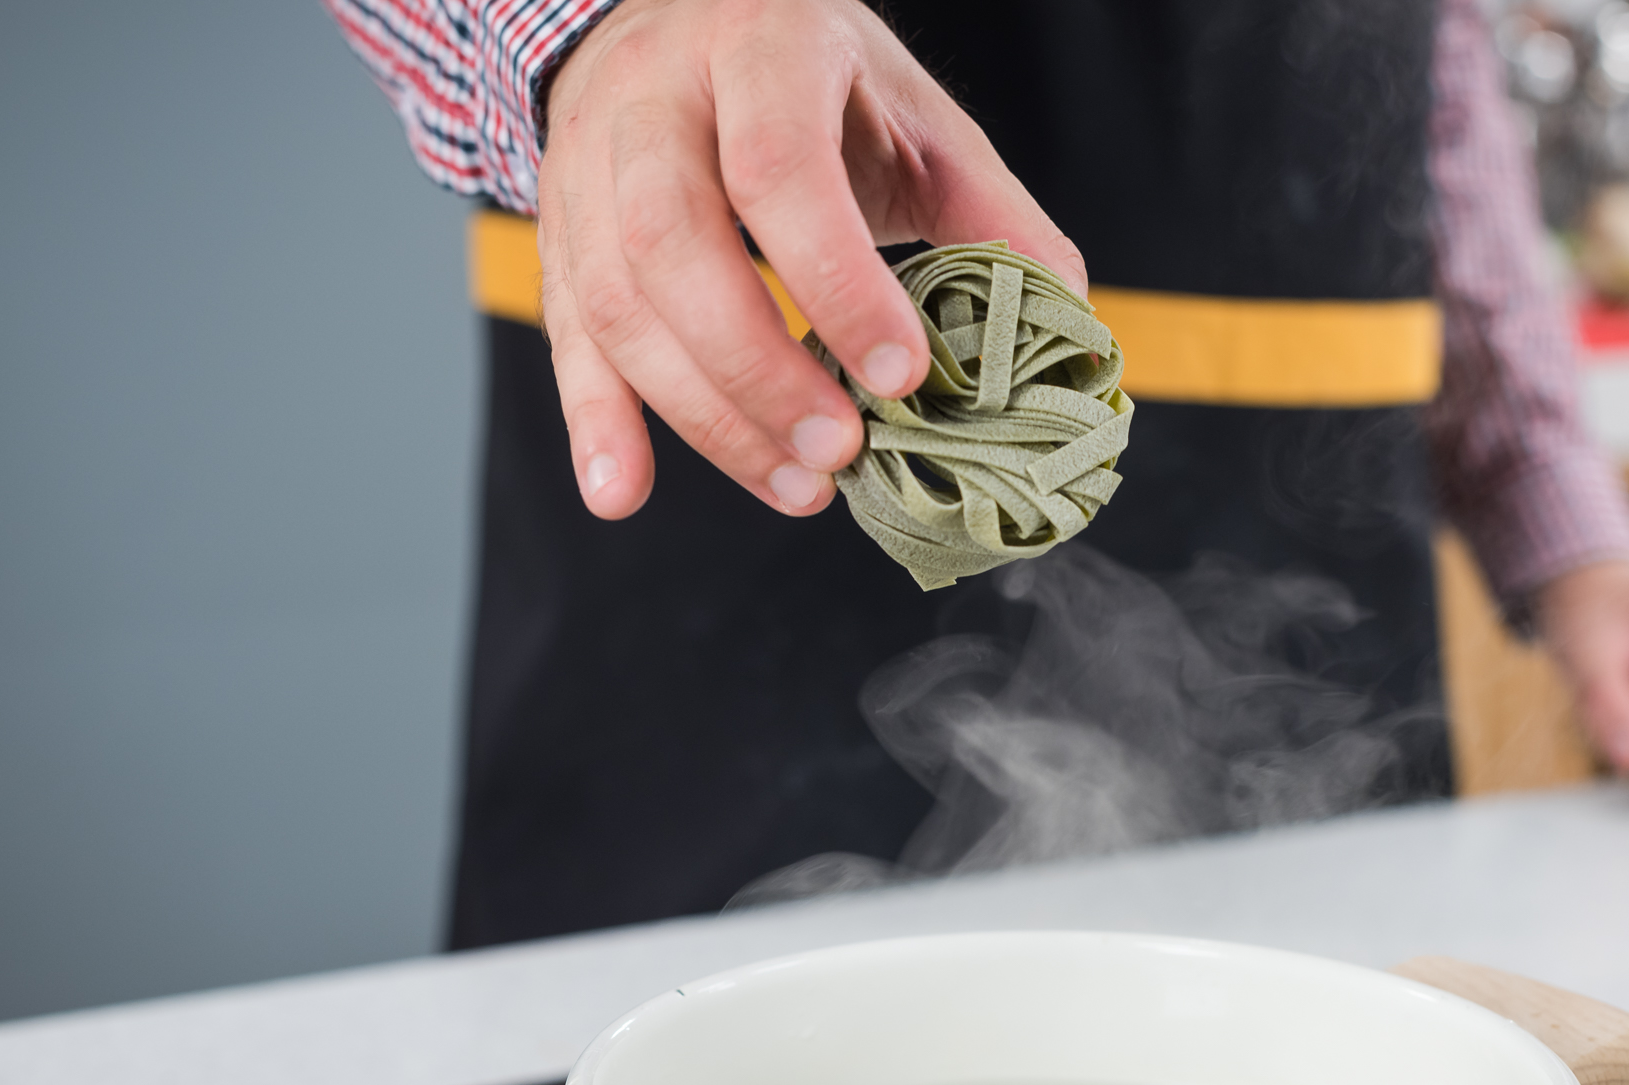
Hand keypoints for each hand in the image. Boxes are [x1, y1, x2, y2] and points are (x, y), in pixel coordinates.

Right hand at [538, 0, 1084, 519]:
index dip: (836, 282)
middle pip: (673, 244)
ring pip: (618, 300)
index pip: (775, 170)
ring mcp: (586, 161)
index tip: (901, 375)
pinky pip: (570, 331)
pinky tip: (622, 492)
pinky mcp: (558, 227)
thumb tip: (1070, 328)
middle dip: (758, 370)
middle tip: (839, 454)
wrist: (680, 17)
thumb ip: (991, 218)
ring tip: (795, 486)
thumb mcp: (916, 118)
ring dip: (705, 415)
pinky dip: (596, 421)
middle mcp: (654, 96)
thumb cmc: (818, 81)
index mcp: (759, 46)